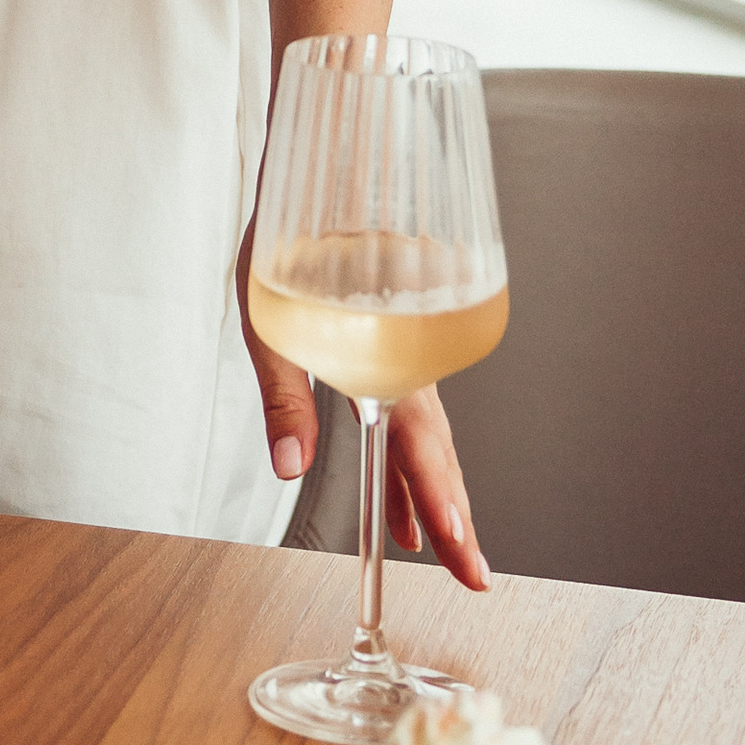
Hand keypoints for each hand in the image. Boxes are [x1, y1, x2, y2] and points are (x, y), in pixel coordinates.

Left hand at [238, 221, 489, 591]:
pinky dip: (407, 458)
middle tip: (474, 576)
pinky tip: (397, 488)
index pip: (424, 449)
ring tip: (435, 546)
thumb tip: (289, 466)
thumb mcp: (271, 319)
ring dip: (431, 492)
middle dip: (454, 517)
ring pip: (427, 437)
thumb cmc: (289, 231)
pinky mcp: (391, 341)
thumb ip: (286, 393)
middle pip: (438, 452)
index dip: (443, 507)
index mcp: (388, 358)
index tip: (462, 554)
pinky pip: (410, 413)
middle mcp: (408, 360)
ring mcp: (405, 353)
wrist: (320, 168)